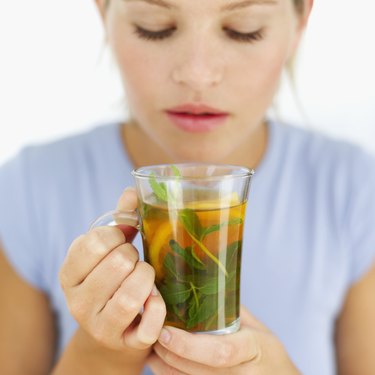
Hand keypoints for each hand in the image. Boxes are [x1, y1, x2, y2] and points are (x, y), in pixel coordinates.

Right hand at [59, 188, 165, 351]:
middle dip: (134, 256)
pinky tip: (155, 299)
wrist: (112, 330)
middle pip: (119, 264)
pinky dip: (158, 308)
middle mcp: (78, 302)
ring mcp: (100, 327)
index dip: (117, 235)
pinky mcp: (124, 344)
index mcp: (69, 273)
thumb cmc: (112, 279)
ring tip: (145, 276)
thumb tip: (132, 191)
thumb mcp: (108, 250)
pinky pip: (149, 324)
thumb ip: (120, 219)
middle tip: (134, 260)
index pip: (94, 242)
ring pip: (131, 295)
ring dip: (147, 278)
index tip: (122, 240)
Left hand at [147, 305, 299, 374]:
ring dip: (166, 368)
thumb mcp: (257, 327)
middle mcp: (243, 374)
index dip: (190, 346)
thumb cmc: (268, 352)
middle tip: (152, 337)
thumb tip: (201, 283)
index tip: (166, 332)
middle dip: (171, 355)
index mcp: (254, 349)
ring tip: (151, 350)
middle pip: (201, 371)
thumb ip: (231, 310)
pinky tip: (161, 363)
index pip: (221, 352)